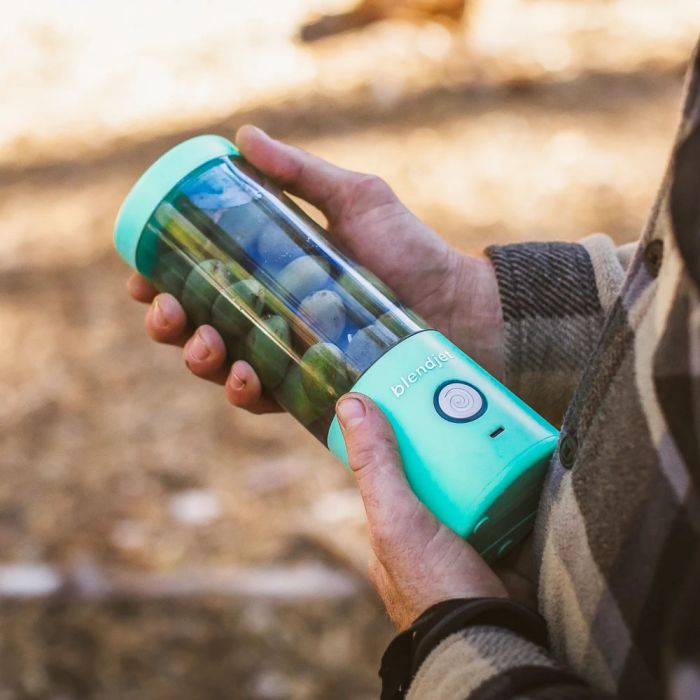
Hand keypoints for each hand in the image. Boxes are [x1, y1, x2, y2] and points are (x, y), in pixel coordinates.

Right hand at [127, 125, 503, 412]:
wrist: (458, 304)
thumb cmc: (410, 250)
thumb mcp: (356, 199)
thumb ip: (301, 172)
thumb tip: (242, 135)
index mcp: (270, 271)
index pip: (202, 278)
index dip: (162, 280)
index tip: (142, 276)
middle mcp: (273, 314)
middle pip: (200, 324)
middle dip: (170, 323)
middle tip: (167, 313)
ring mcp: (291, 352)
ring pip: (223, 365)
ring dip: (199, 359)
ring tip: (205, 345)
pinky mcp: (314, 386)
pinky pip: (267, 397)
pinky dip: (246, 392)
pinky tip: (244, 377)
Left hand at [335, 393, 535, 629]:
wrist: (492, 640)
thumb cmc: (433, 585)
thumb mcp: (396, 518)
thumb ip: (376, 464)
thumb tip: (350, 403)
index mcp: (396, 526)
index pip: (396, 468)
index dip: (405, 434)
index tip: (420, 399)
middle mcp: (430, 530)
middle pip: (441, 470)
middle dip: (455, 438)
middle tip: (470, 399)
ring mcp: (469, 536)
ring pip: (478, 482)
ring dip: (490, 455)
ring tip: (500, 416)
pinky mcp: (506, 543)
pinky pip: (511, 500)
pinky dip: (518, 479)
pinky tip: (526, 451)